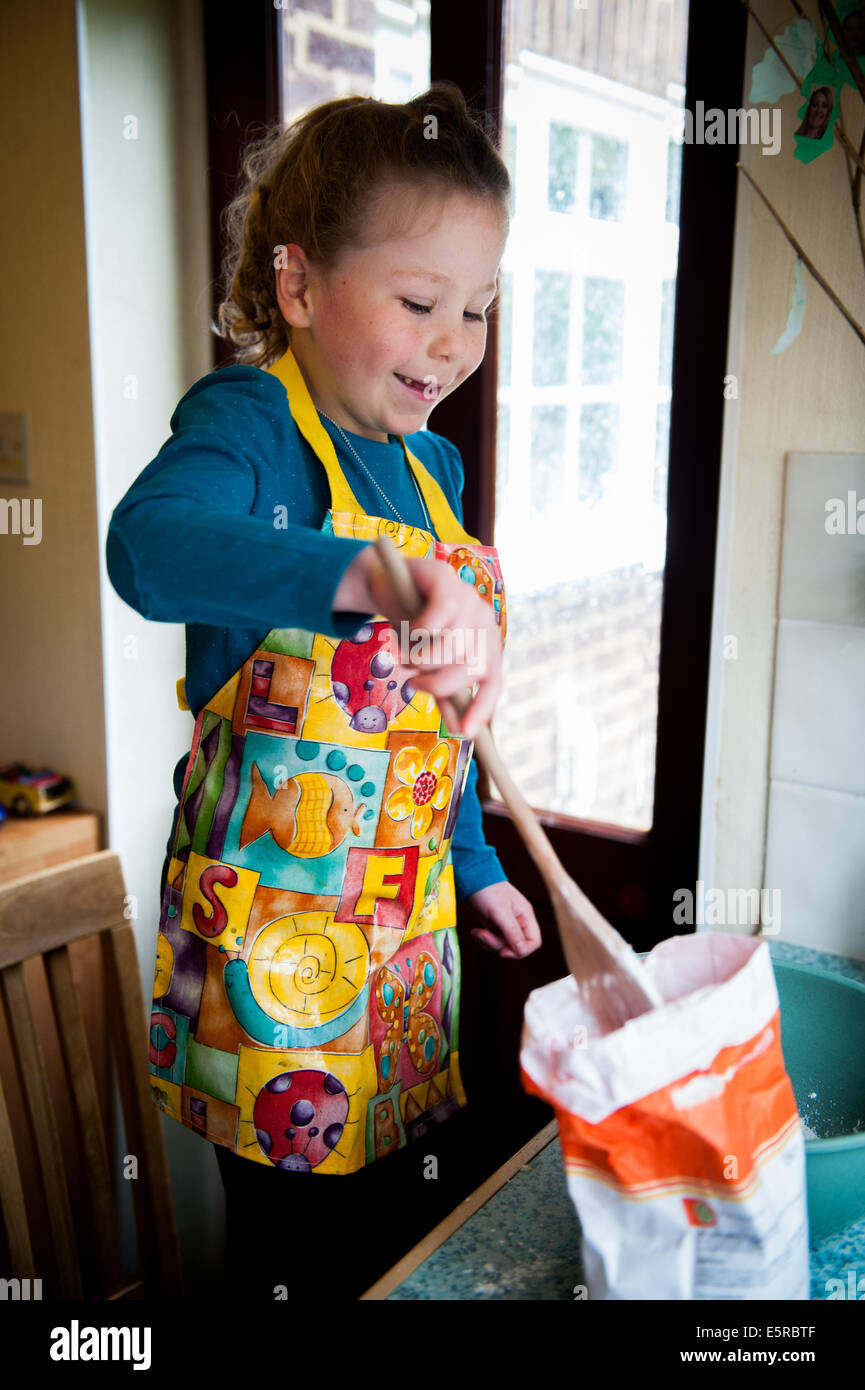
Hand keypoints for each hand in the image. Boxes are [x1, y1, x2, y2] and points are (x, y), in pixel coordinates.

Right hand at [333, 546, 502, 738]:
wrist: (388, 581)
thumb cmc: (412, 626)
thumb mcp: (430, 663)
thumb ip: (444, 692)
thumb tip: (459, 730)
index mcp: (485, 644)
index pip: (494, 682)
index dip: (481, 709)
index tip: (463, 733)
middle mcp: (484, 623)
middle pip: (469, 668)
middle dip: (437, 684)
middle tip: (413, 683)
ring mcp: (469, 600)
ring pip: (451, 646)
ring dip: (420, 659)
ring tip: (405, 656)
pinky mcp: (447, 583)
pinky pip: (436, 620)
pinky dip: (417, 632)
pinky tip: (407, 630)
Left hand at [463, 881, 541, 958]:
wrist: (470, 879)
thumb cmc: (488, 890)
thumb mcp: (500, 911)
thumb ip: (512, 931)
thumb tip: (521, 951)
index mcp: (525, 916)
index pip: (533, 941)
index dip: (522, 950)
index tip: (504, 951)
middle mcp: (517, 922)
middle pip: (515, 947)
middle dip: (498, 945)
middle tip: (484, 935)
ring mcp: (505, 925)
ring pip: (502, 946)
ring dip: (488, 943)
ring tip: (478, 932)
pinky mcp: (493, 926)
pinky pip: (492, 942)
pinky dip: (482, 940)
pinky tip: (475, 931)